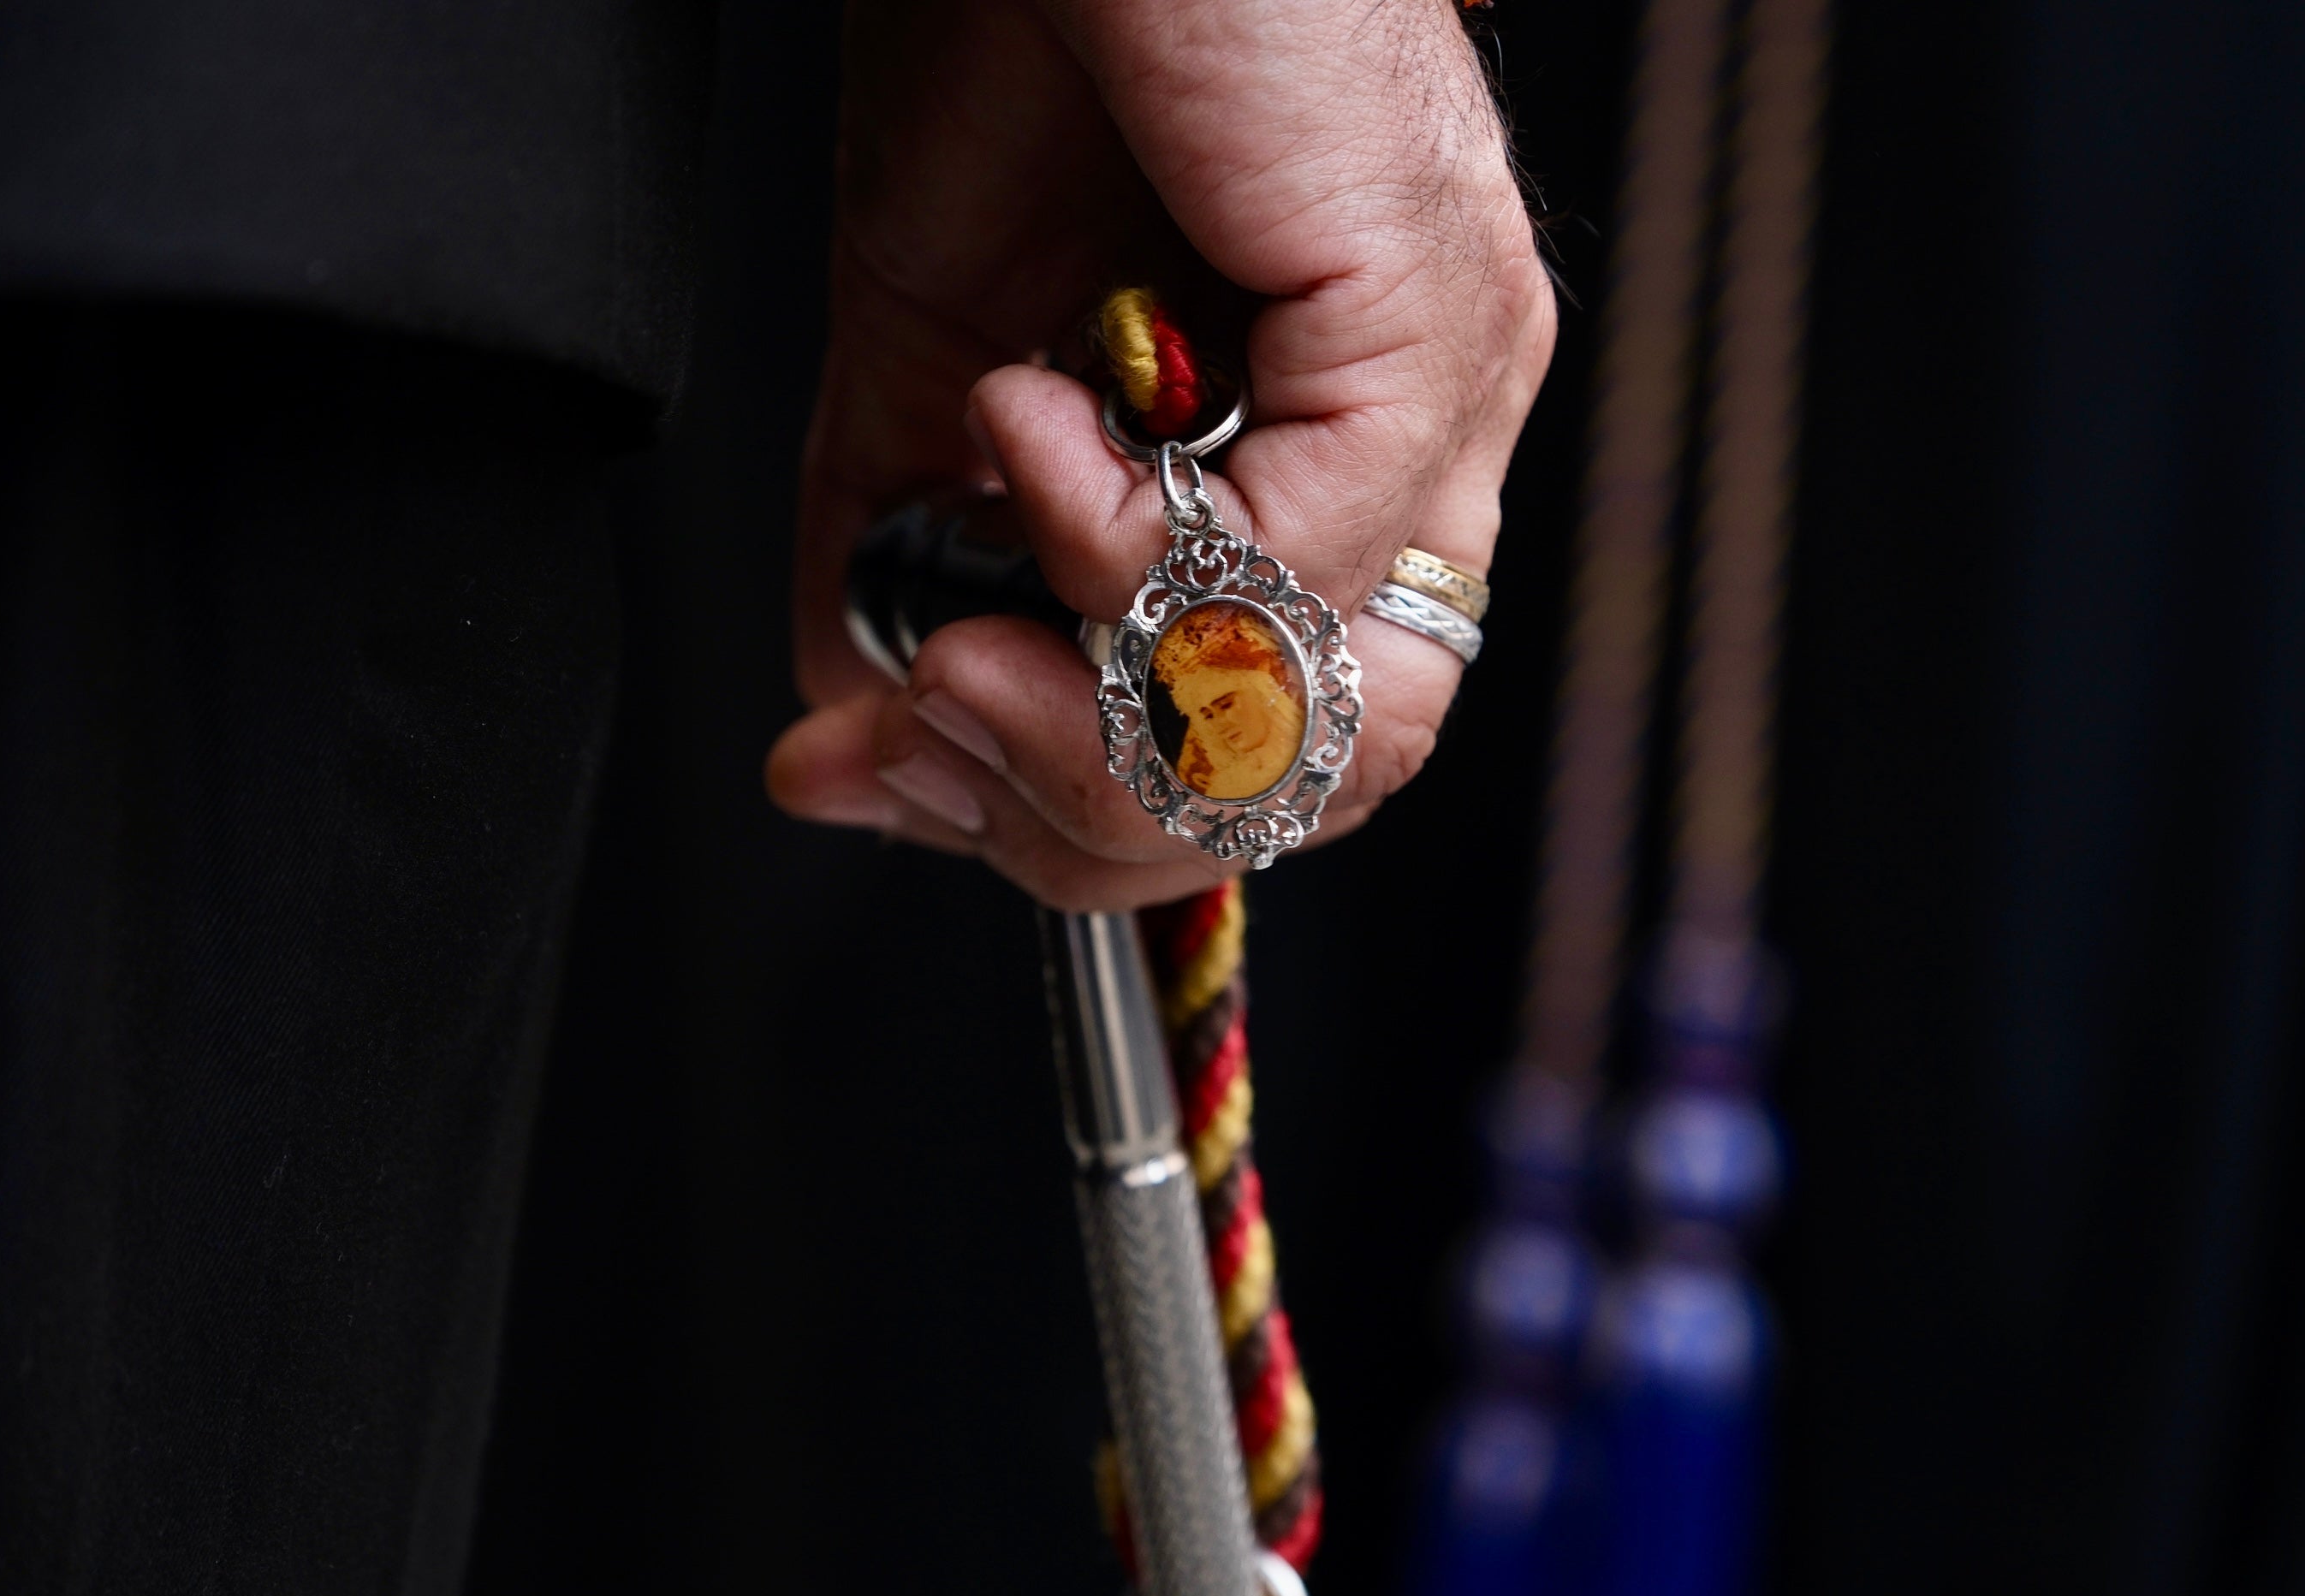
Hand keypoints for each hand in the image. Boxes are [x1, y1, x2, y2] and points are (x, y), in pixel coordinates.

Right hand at [767, 0, 1555, 909]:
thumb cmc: (1036, 40)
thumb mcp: (941, 341)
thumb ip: (916, 541)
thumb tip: (861, 716)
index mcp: (1330, 464)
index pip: (1278, 753)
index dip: (1083, 810)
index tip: (892, 761)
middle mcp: (1420, 444)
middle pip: (1325, 781)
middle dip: (1090, 806)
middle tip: (932, 712)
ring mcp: (1443, 385)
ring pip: (1343, 726)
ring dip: (1111, 717)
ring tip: (980, 608)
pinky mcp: (1424, 310)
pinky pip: (1291, 560)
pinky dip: (1114, 535)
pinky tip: (1026, 415)